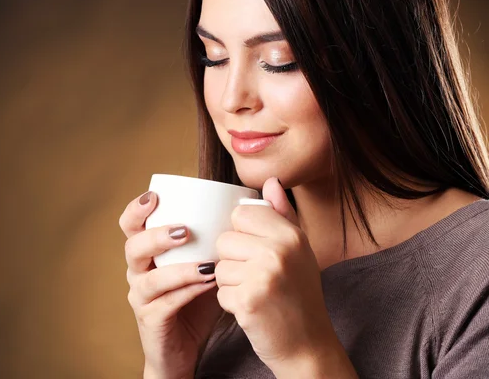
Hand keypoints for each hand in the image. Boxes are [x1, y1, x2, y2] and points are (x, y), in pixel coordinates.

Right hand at [119, 191, 222, 378]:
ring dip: (178, 268)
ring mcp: (142, 298)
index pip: (131, 225)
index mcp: (147, 252)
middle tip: (184, 231)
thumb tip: (252, 203)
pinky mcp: (151, 321)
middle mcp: (138, 272)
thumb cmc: (198, 299)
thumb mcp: (208, 263)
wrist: (186, 347)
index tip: (154, 197)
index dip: (136, 210)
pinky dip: (188, 292)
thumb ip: (222, 237)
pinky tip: (211, 285)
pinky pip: (166, 303)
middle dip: (155, 236)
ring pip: (149, 278)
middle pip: (132, 247)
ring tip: (206, 264)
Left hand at [215, 178, 356, 377]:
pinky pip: (219, 291)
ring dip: (231, 283)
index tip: (257, 251)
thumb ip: (281, 214)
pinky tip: (252, 308)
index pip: (241, 214)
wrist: (307, 343)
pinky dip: (230, 303)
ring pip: (219, 266)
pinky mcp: (248, 301)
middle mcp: (279, 251)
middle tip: (257, 277)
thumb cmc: (299, 293)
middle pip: (225, 239)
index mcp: (290, 234)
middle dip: (233, 260)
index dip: (243, 234)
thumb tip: (271, 181)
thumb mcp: (298, 249)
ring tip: (256, 292)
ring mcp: (263, 276)